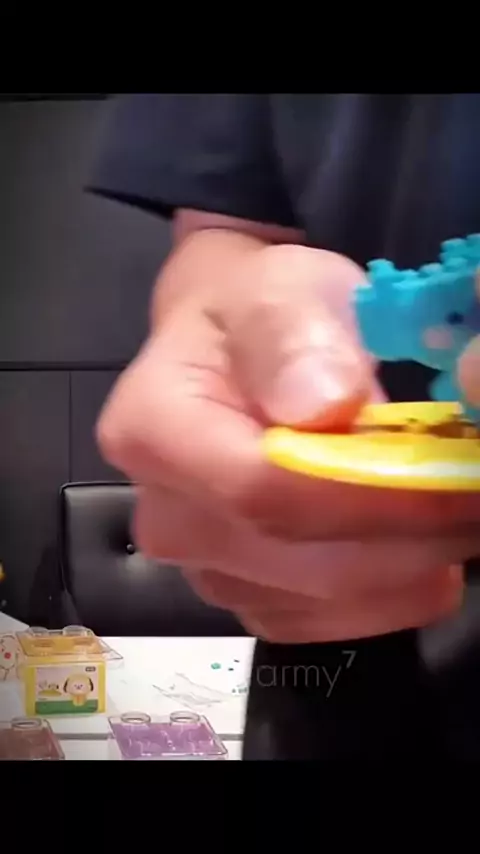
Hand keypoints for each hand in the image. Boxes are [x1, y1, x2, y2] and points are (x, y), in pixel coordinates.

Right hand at [98, 241, 479, 641]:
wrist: (235, 349)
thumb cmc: (255, 313)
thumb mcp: (274, 293)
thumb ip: (289, 337)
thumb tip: (323, 404)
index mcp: (154, 433)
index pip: (263, 490)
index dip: (369, 495)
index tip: (454, 481)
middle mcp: (167, 517)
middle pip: (300, 563)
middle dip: (409, 537)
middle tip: (474, 493)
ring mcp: (205, 569)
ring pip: (323, 603)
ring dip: (408, 568)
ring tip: (455, 512)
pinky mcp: (246, 597)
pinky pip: (326, 624)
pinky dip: (388, 595)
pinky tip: (418, 548)